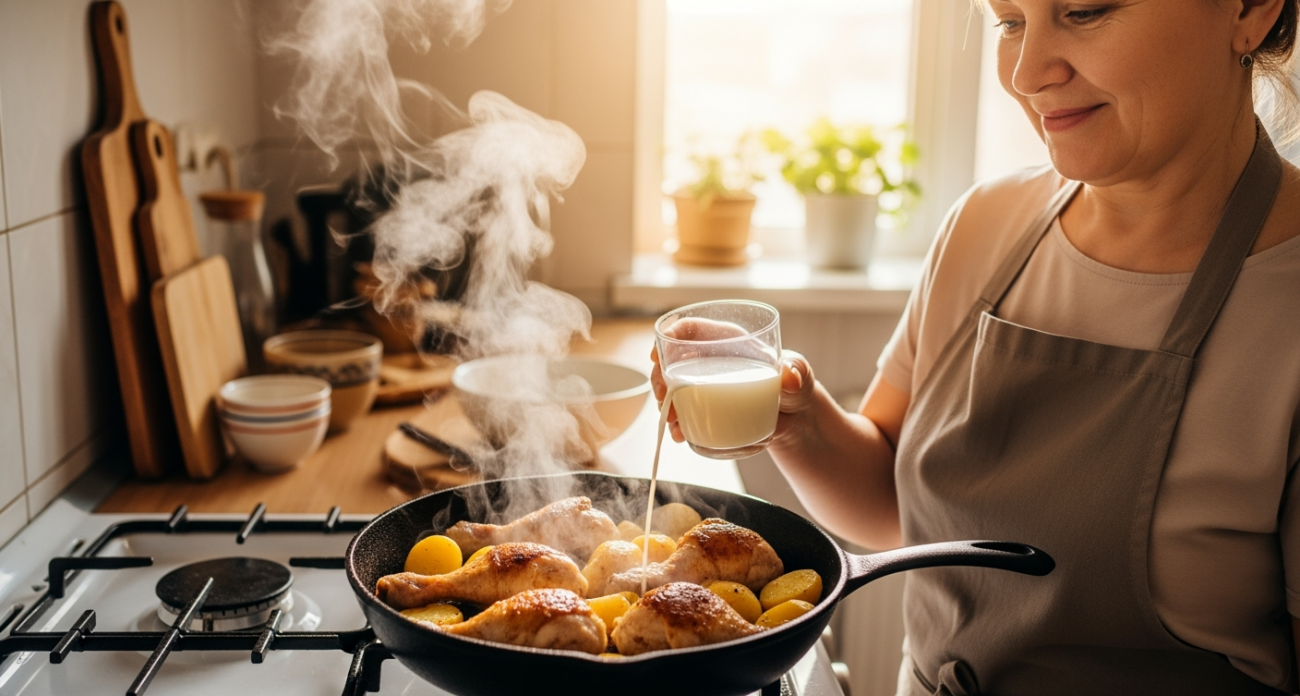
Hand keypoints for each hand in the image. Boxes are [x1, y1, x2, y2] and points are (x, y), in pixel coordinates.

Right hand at [649, 318, 814, 444]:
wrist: (793, 417)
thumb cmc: (794, 385)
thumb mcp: (798, 374)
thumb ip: (797, 372)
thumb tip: (791, 377)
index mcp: (728, 340)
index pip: (691, 328)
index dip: (670, 335)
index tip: (658, 354)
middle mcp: (710, 360)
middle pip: (673, 359)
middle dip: (661, 377)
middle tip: (664, 398)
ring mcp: (704, 385)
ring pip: (672, 387)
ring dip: (664, 403)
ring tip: (673, 421)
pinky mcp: (705, 408)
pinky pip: (683, 412)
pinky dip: (676, 423)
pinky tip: (679, 434)